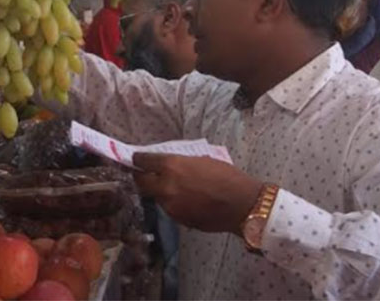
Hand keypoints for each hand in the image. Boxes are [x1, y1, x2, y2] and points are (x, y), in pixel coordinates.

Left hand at [132, 153, 262, 234]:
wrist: (242, 204)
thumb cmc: (226, 176)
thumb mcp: (201, 160)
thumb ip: (180, 163)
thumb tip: (169, 165)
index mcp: (171, 166)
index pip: (143, 161)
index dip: (138, 159)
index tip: (136, 159)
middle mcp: (165, 186)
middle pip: (141, 182)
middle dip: (141, 177)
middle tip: (145, 174)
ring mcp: (170, 205)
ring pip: (156, 197)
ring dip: (159, 192)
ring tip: (171, 189)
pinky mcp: (178, 219)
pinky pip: (169, 209)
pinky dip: (172, 204)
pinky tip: (185, 201)